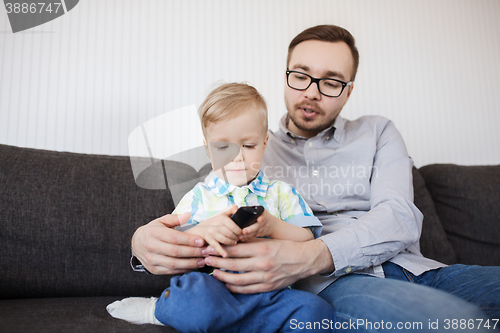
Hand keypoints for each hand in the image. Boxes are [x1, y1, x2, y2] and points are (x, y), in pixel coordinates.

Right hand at [131, 212, 205, 274]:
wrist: (136, 243)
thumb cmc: (153, 230)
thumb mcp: (161, 221)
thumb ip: (175, 218)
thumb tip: (188, 215)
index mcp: (153, 233)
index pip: (174, 238)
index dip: (189, 240)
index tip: (201, 241)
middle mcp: (151, 247)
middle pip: (175, 252)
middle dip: (193, 252)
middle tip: (206, 251)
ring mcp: (151, 260)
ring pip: (173, 264)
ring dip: (190, 263)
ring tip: (203, 261)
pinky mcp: (153, 269)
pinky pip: (170, 271)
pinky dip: (183, 269)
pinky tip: (194, 266)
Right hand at [186, 205, 239, 257]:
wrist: (202, 228)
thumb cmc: (216, 221)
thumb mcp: (223, 213)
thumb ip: (231, 209)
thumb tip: (238, 208)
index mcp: (221, 218)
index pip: (234, 227)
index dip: (240, 232)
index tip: (241, 233)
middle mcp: (216, 225)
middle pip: (230, 234)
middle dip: (236, 237)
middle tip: (239, 238)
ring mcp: (212, 233)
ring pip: (225, 240)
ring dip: (231, 243)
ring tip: (234, 242)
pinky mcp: (209, 240)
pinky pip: (216, 246)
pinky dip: (221, 251)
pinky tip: (225, 255)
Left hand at [204, 238, 333, 293]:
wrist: (304, 260)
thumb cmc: (285, 247)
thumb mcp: (268, 240)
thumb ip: (251, 241)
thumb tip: (232, 239)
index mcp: (261, 248)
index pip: (235, 249)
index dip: (220, 249)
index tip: (209, 247)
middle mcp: (262, 263)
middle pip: (233, 264)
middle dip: (217, 262)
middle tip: (206, 259)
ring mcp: (264, 277)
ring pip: (238, 279)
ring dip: (223, 277)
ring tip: (214, 273)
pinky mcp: (268, 286)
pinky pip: (248, 289)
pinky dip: (235, 288)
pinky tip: (227, 285)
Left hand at [239, 209, 274, 240]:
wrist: (273, 225)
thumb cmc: (264, 216)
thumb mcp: (262, 210)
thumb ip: (256, 209)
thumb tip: (245, 206)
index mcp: (264, 216)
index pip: (263, 217)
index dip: (261, 218)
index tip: (259, 220)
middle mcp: (263, 224)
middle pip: (256, 227)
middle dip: (250, 229)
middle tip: (244, 231)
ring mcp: (261, 230)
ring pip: (253, 233)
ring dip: (247, 235)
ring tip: (240, 236)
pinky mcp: (259, 235)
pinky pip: (252, 236)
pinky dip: (247, 237)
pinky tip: (242, 238)